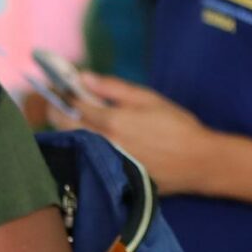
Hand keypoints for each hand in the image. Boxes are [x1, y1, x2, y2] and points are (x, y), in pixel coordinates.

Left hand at [58, 76, 221, 194]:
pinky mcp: (107, 175)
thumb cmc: (177, 127)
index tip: (53, 84)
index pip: (72, 104)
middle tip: (56, 100)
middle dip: (55, 109)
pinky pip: (82, 156)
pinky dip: (77, 144)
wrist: (198, 162)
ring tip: (70, 115)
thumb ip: (114, 88)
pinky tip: (83, 136)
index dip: (60, 92)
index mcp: (112, 121)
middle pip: (63, 125)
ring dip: (64, 126)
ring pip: (70, 142)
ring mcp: (103, 161)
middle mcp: (102, 143)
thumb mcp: (149, 99)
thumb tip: (84, 77)